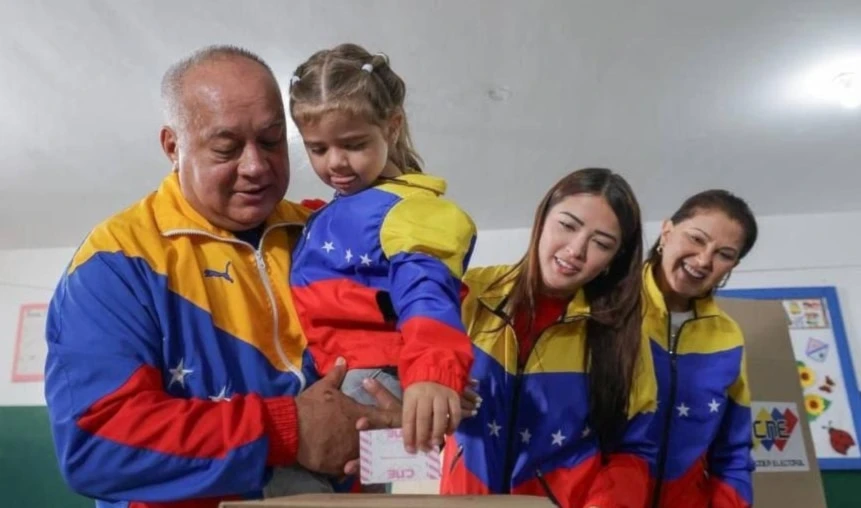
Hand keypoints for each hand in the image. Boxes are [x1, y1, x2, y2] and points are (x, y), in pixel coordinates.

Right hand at [294, 358, 399, 474]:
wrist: (290, 427)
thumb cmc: (309, 406)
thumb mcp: (324, 387)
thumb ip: (337, 375)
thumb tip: (343, 360)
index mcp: (359, 414)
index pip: (385, 417)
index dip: (390, 419)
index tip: (392, 421)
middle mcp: (359, 434)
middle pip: (378, 440)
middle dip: (379, 440)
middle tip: (379, 441)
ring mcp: (349, 452)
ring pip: (365, 456)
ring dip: (364, 455)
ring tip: (360, 455)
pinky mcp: (337, 465)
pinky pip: (348, 470)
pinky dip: (348, 468)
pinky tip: (347, 467)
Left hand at [343, 378, 480, 474]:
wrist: (435, 371)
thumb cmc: (415, 392)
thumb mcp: (398, 394)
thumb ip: (381, 396)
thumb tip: (363, 388)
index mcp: (411, 396)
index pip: (408, 417)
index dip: (408, 434)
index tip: (408, 448)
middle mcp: (425, 395)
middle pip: (423, 419)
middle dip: (422, 437)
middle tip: (422, 449)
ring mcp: (441, 395)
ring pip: (440, 416)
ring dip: (438, 433)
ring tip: (435, 444)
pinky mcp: (454, 396)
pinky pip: (454, 413)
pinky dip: (452, 425)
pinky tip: (448, 433)